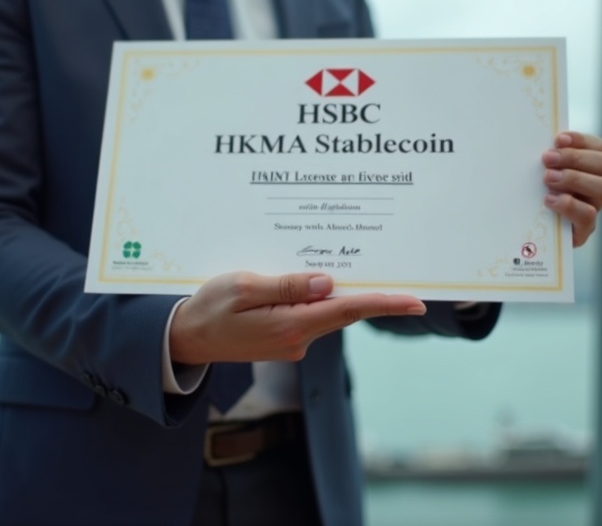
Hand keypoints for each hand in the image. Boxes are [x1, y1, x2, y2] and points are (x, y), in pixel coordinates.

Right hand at [169, 272, 425, 364]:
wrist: (184, 339)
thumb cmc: (208, 309)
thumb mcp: (242, 287)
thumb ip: (287, 285)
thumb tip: (327, 282)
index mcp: (291, 325)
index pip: (350, 310)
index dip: (386, 303)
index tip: (417, 302)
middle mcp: (298, 339)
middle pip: (344, 310)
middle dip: (370, 292)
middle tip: (399, 271)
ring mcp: (292, 341)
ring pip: (328, 311)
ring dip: (339, 292)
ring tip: (351, 261)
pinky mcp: (284, 338)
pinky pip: (310, 313)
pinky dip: (316, 297)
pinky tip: (313, 279)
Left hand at [542, 131, 601, 246]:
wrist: (527, 235)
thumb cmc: (531, 194)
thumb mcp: (537, 172)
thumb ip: (544, 158)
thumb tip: (531, 139)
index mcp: (590, 167)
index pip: (598, 147)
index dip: (581, 140)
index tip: (558, 139)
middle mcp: (597, 185)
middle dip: (575, 158)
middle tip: (547, 159)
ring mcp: (594, 208)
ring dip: (574, 179)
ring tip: (548, 178)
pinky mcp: (584, 229)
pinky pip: (589, 215)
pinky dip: (569, 204)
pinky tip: (549, 200)